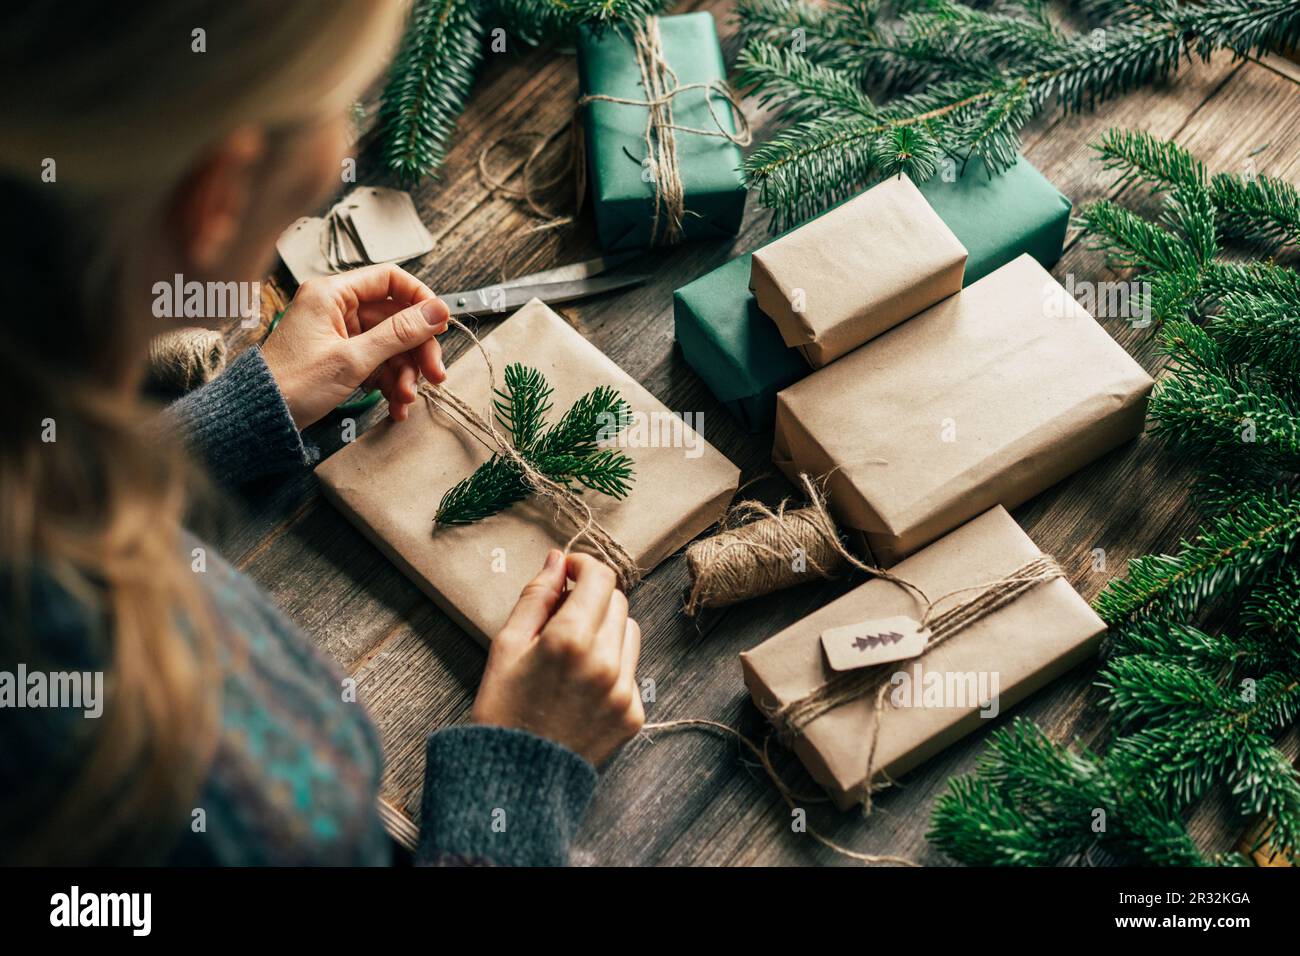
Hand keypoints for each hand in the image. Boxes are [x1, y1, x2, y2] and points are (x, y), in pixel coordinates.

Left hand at [260, 263, 450, 428]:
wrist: (260, 419)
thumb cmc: (293, 384)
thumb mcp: (353, 359)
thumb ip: (399, 333)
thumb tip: (437, 310)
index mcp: (332, 294)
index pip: (389, 279)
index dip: (420, 299)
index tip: (439, 324)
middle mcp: (337, 309)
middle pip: (396, 318)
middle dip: (417, 349)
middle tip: (434, 374)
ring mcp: (340, 335)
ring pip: (390, 345)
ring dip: (405, 374)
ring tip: (405, 399)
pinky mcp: (342, 358)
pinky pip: (378, 364)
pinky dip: (391, 384)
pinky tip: (396, 405)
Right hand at [472, 551, 644, 765]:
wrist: (516, 779)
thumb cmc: (502, 708)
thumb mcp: (506, 645)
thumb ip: (536, 596)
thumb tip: (557, 559)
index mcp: (570, 639)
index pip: (601, 577)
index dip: (583, 565)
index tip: (568, 571)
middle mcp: (605, 662)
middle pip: (617, 601)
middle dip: (592, 598)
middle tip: (562, 615)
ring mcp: (623, 691)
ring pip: (629, 632)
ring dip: (606, 629)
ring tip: (573, 652)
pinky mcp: (633, 714)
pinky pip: (632, 670)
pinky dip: (611, 666)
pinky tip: (580, 685)